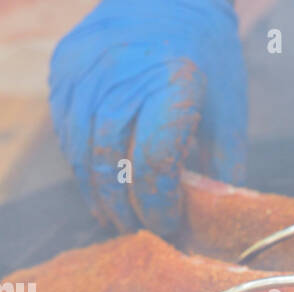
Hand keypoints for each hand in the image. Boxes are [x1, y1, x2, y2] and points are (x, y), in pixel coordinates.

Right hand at [49, 0, 246, 235]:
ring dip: (99, 194)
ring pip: (80, 154)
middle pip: (110, 165)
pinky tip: (101, 180)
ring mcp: (85, 71)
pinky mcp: (63, 70)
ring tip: (119, 215)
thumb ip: (221, 172)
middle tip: (142, 230)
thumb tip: (210, 226)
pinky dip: (82, 164)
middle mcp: (121, 75)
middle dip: (126, 210)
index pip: (154, 164)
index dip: (159, 206)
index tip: (170, 223)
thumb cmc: (207, 58)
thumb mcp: (230, 113)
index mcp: (172, 84)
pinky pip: (65, 133)